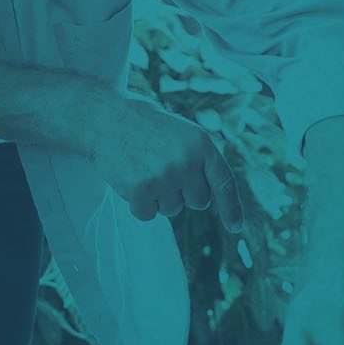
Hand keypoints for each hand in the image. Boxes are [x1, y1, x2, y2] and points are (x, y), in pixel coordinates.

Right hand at [90, 96, 242, 227]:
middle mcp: (187, 162)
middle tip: (163, 169)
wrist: (108, 118)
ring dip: (159, 197)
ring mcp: (165, 177)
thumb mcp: (184, 135)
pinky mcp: (141, 190)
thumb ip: (201, 162)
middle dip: (183, 193)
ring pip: (172, 210)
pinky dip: (140, 204)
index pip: (224, 183)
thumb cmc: (148, 129)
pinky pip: (148, 214)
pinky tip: (132, 180)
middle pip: (198, 202)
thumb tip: (208, 198)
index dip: (231, 208)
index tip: (235, 226)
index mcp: (202, 145)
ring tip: (145, 169)